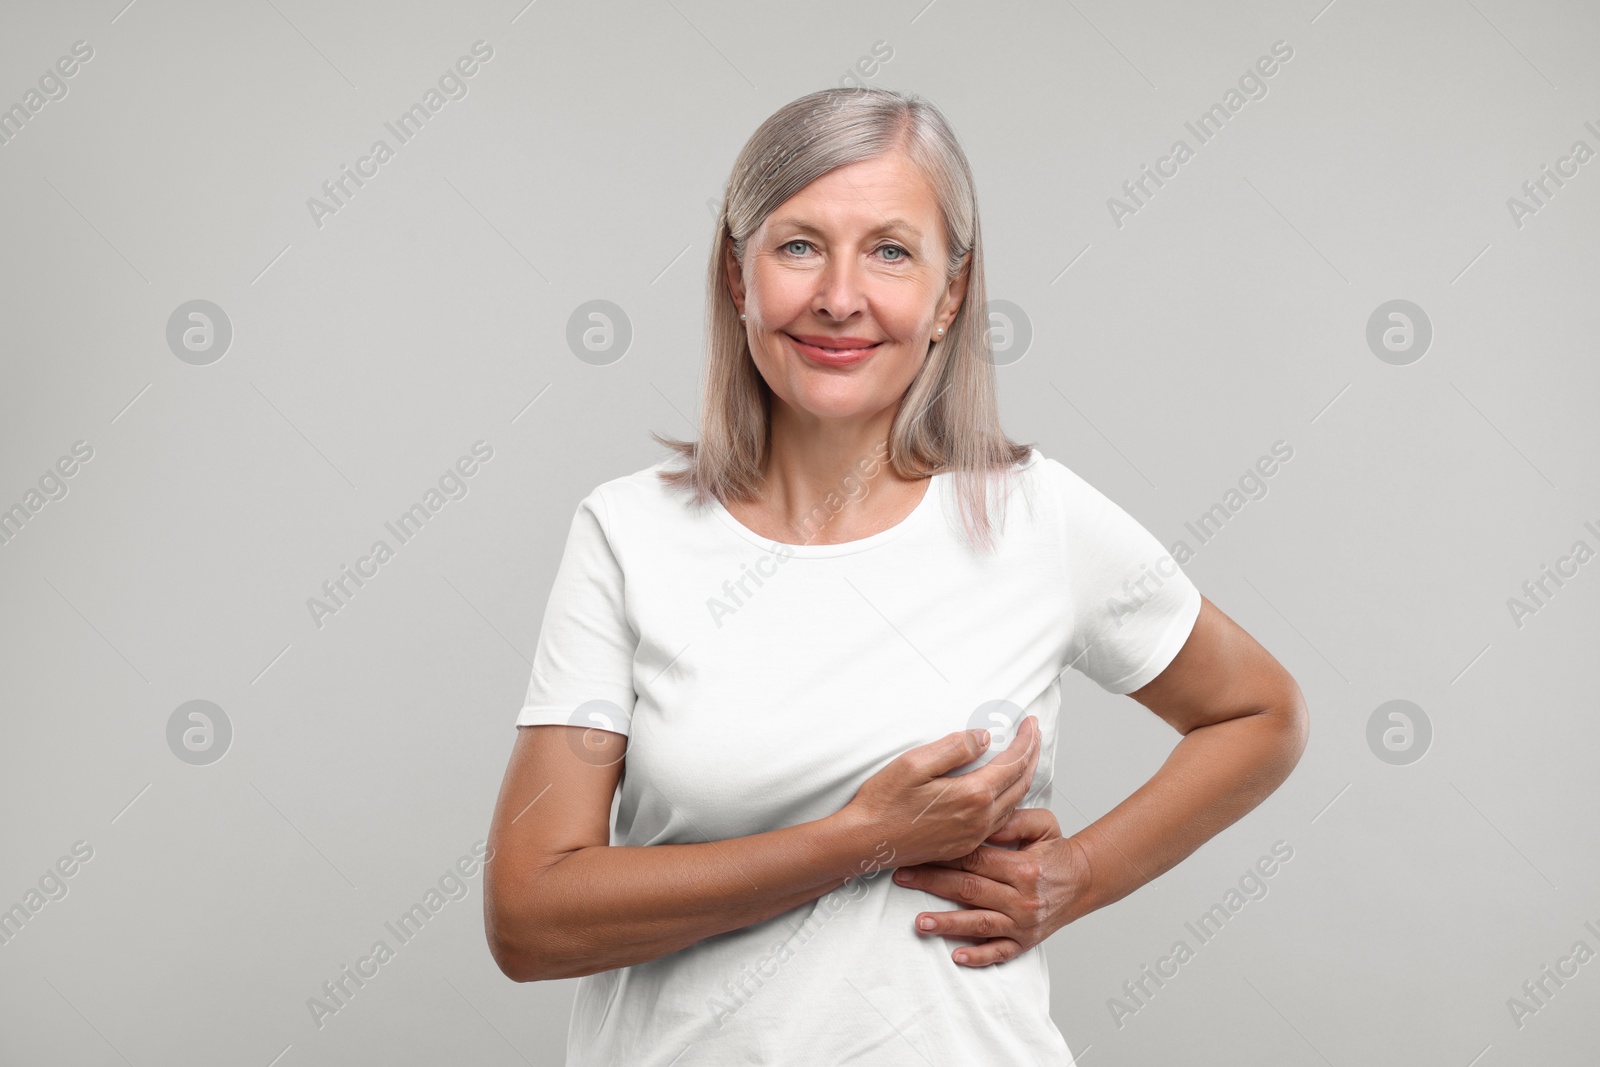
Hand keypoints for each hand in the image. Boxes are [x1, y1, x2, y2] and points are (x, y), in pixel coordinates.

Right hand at [842, 717, 1041, 870]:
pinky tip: (1005, 789)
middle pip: (1020, 782)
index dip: (1026, 740)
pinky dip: (1010, 797)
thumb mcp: (915, 763)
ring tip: (1025, 756)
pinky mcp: (965, 845)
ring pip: (1014, 803)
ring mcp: (974, 835)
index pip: (1013, 762)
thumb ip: (955, 748)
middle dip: (1031, 755)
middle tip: (1034, 733)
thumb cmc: (884, 802)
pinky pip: (1000, 819)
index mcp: (972, 795)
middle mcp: (980, 819)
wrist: (866, 842)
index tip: (1031, 722)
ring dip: (1024, 776)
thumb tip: (985, 738)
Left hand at [891, 807, 1090, 966]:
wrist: (1085, 881)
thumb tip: (981, 820)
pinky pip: (999, 952)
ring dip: (947, 924)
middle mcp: (1022, 897)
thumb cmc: (1057, 851)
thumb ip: (1012, 820)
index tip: (917, 850)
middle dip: (931, 883)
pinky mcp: (1025, 941)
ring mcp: (1023, 922)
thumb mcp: (1043, 824)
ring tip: (919, 923)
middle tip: (901, 877)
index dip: (944, 854)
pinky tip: (956, 956)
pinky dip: (978, 956)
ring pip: (979, 923)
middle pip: (968, 889)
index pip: (975, 860)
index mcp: (1023, 866)